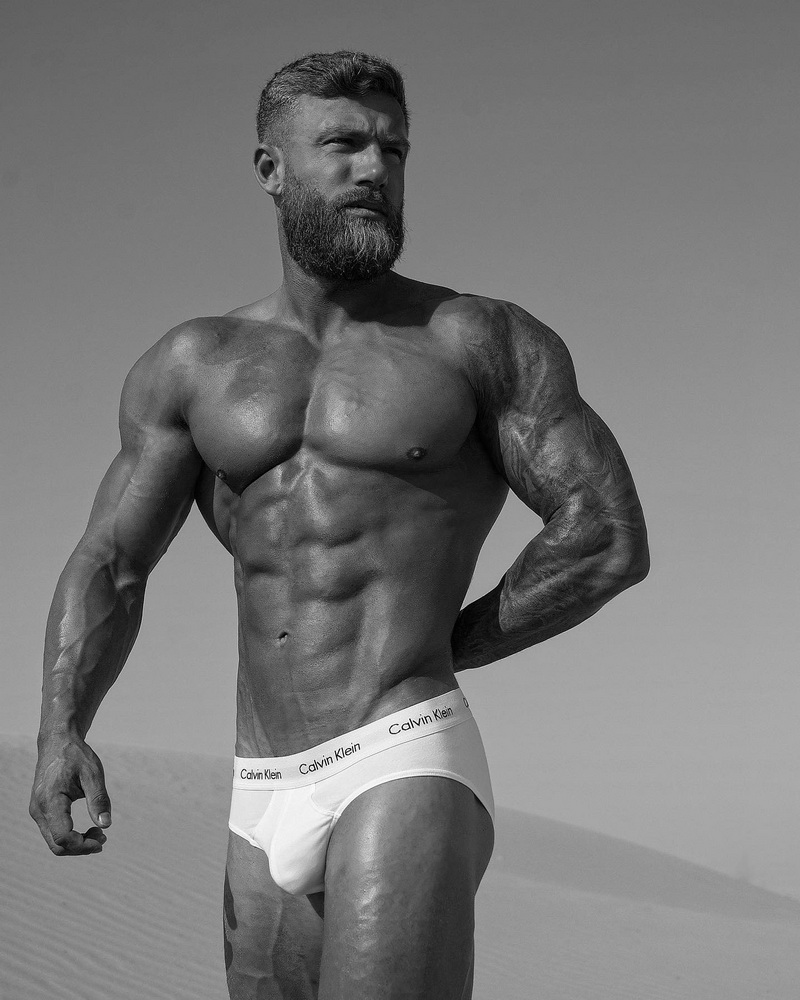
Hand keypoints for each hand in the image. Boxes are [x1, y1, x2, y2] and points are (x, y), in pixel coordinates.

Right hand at [30, 736, 111, 855]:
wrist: (57, 742)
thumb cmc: (76, 756)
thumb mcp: (93, 773)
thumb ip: (99, 800)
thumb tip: (106, 825)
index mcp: (50, 800)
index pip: (62, 837)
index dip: (83, 845)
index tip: (103, 838)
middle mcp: (39, 809)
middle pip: (57, 845)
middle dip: (81, 847)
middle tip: (103, 837)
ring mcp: (37, 811)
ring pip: (54, 842)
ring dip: (76, 843)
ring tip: (98, 832)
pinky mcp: (40, 810)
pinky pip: (53, 832)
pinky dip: (70, 836)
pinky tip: (87, 830)